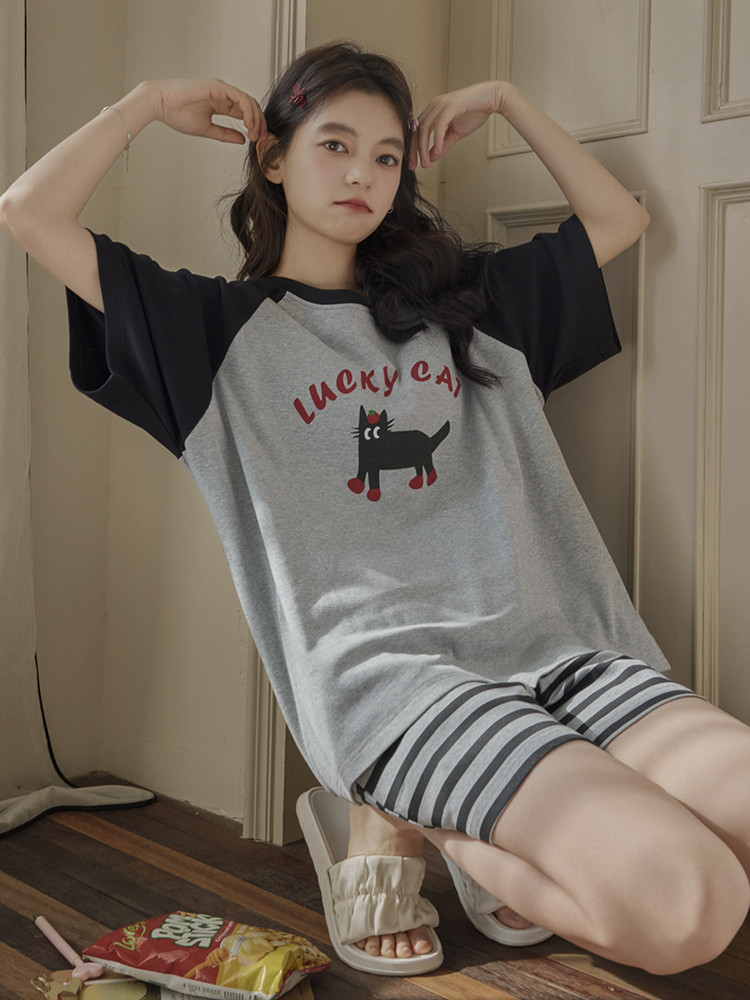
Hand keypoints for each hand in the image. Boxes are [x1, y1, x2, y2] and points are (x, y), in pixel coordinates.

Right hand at [152, 78, 267, 144]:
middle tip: (262, 140)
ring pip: (249, 102)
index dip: (256, 127)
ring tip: (256, 135)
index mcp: (221, 104)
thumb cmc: (177, 114)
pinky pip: (240, 97)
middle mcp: (224, 95)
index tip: (259, 142)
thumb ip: (226, 134)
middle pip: (251, 108)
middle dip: (260, 124)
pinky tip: (249, 124)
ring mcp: (222, 89)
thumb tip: (243, 140)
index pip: (245, 114)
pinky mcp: (218, 86)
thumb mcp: (207, 129)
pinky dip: (248, 111)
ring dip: (256, 119)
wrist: (161, 104)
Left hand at [409, 81, 505, 169]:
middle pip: (417, 130)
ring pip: (425, 128)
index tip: (413, 163)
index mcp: (433, 110)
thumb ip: (443, 144)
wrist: (491, 98)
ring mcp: (441, 104)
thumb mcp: (455, 132)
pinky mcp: (451, 105)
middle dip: (414, 150)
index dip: (413, 148)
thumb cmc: (475, 111)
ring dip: (423, 147)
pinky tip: (437, 150)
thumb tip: (432, 157)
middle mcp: (434, 105)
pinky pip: (439, 124)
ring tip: (425, 162)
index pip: (417, 131)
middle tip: (414, 166)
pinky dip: (437, 139)